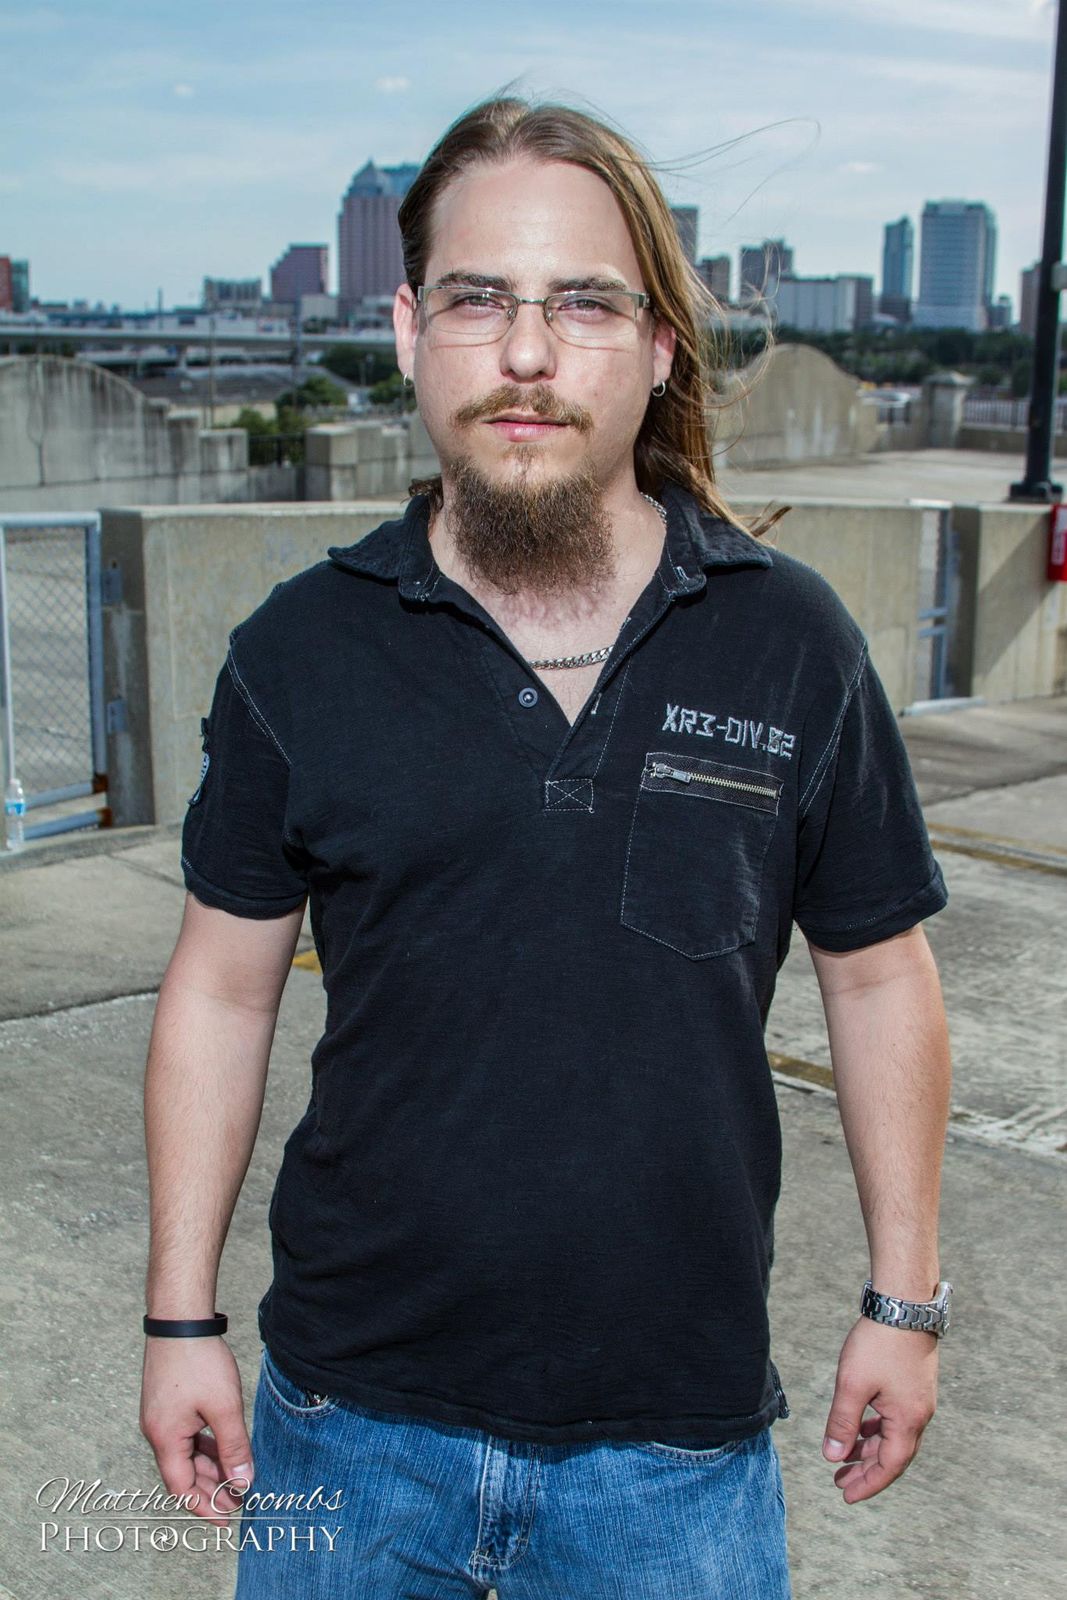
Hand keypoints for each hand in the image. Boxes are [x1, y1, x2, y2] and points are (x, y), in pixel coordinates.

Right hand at [140, 1337, 252, 1524]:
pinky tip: (223, 1447)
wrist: (179, 1320)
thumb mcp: (224, 1407)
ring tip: (235, 1477)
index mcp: (165, 1439)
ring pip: (185, 1454)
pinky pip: (185, 1436)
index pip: (182, 1488)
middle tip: (238, 1500)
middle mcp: (157, 1432)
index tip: (225, 1520)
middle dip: (210, 1489)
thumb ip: (234, 1447)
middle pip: (183, 1473)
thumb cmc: (199, 1361)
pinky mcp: (167, 1404)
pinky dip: (204, 1446)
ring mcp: (160, 1417)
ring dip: (209, 1467)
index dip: (204, 1507)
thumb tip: (243, 1482)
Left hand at [822, 1316, 938, 1502]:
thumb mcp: (853, 1385)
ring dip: (870, 1449)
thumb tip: (832, 1456)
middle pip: (893, 1455)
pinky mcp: (914, 1386)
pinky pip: (895, 1419)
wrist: (904, 1305)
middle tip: (840, 1483)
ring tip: (844, 1457)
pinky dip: (877, 1428)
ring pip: (893, 1436)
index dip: (868, 1484)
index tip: (846, 1496)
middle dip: (866, 1471)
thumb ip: (842, 1422)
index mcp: (907, 1421)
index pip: (889, 1466)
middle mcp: (919, 1415)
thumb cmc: (878, 1344)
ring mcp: (919, 1400)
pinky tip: (860, 1426)